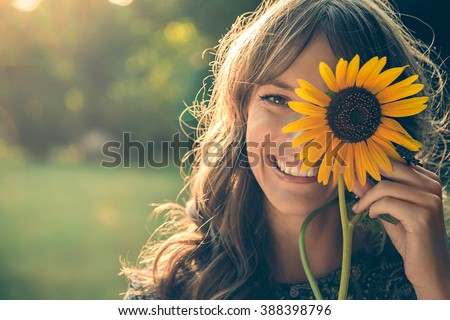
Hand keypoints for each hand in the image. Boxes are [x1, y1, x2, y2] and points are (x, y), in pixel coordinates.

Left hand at [352, 159, 449, 298]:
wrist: (430, 269)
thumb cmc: (410, 238)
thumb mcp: (390, 210)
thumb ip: (375, 193)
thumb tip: (354, 177)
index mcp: (428, 180)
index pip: (394, 162)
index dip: (370, 166)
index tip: (353, 174)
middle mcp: (432, 186)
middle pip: (389, 168)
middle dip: (364, 176)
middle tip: (350, 187)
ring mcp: (429, 201)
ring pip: (385, 187)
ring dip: (366, 198)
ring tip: (359, 208)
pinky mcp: (422, 216)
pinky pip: (386, 203)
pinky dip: (373, 209)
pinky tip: (372, 216)